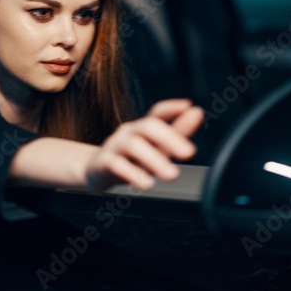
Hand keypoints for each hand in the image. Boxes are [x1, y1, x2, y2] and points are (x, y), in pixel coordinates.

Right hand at [85, 98, 204, 191]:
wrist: (94, 172)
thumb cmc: (129, 160)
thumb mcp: (154, 149)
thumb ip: (177, 133)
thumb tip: (197, 113)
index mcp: (142, 129)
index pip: (157, 113)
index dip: (172, 108)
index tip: (189, 107)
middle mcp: (128, 133)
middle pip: (148, 126)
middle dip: (170, 137)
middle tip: (188, 153)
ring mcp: (114, 146)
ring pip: (133, 145)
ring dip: (154, 159)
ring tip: (171, 174)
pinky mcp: (102, 163)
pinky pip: (116, 164)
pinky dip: (132, 173)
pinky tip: (146, 183)